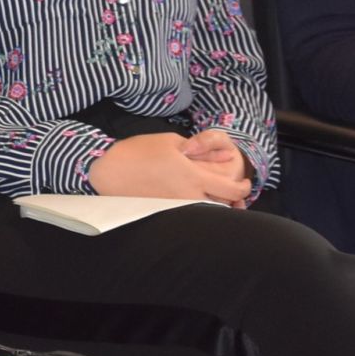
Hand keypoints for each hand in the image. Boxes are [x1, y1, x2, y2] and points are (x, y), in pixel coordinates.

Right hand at [86, 133, 250, 203]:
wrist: (109, 171)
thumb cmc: (138, 151)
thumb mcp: (171, 141)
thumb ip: (195, 150)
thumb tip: (211, 158)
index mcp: (193, 175)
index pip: (230, 190)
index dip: (243, 189)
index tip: (245, 184)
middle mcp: (188, 195)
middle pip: (223, 206)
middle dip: (233, 202)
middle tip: (235, 196)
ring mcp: (176, 207)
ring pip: (207, 212)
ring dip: (215, 206)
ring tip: (215, 198)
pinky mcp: (165, 213)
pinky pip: (189, 214)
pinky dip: (197, 210)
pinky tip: (194, 202)